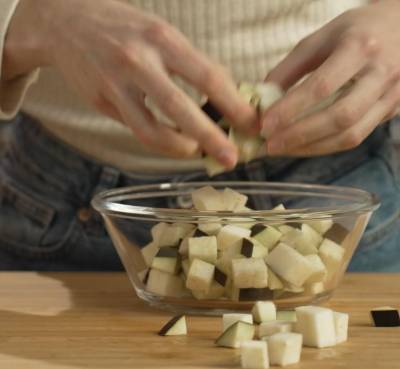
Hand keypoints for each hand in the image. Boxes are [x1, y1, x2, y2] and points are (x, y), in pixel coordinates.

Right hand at [4, 0, 257, 167]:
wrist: (66, 22)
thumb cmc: (124, 28)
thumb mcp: (162, 33)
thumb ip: (189, 65)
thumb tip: (225, 98)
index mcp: (162, 39)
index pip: (208, 76)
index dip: (233, 104)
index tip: (251, 124)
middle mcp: (139, 61)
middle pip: (180, 108)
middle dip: (211, 137)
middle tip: (231, 158)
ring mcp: (116, 84)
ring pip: (152, 130)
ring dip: (180, 148)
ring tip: (197, 152)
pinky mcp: (102, 102)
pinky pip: (136, 130)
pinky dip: (159, 142)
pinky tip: (174, 143)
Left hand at [262, 0, 399, 156]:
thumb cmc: (353, 32)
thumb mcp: (319, 39)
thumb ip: (289, 69)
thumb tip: (261, 102)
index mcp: (359, 47)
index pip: (322, 86)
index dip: (291, 109)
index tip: (265, 124)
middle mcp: (381, 73)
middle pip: (340, 117)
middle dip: (300, 135)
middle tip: (270, 144)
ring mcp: (391, 95)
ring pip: (351, 134)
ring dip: (312, 147)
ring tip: (283, 149)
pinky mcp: (391, 111)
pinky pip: (356, 137)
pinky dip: (326, 146)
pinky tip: (303, 146)